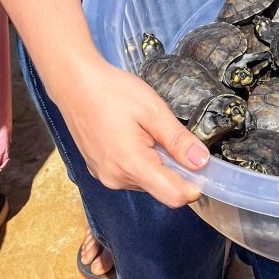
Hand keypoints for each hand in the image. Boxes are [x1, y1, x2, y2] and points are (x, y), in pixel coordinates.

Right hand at [60, 57, 209, 208]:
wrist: (75, 83)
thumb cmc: (112, 91)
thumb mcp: (153, 110)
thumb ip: (178, 140)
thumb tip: (202, 162)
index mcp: (132, 164)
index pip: (172, 196)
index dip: (193, 186)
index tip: (203, 168)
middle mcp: (116, 178)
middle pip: (160, 188)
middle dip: (173, 168)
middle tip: (168, 134)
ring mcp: (104, 176)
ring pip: (145, 180)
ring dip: (154, 162)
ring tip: (145, 130)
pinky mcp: (98, 169)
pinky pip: (128, 173)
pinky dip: (138, 159)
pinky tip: (131, 134)